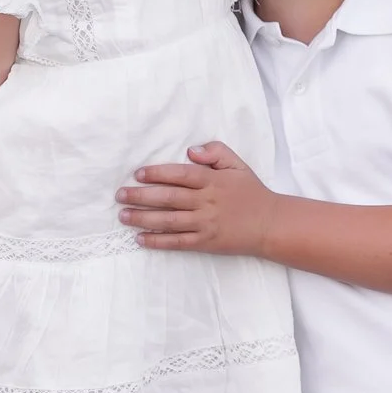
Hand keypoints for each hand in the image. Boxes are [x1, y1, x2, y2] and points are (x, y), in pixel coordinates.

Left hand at [117, 141, 277, 254]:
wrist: (270, 224)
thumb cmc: (252, 192)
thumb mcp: (238, 165)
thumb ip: (216, 152)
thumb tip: (191, 150)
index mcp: (213, 181)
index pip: (180, 175)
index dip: (157, 173)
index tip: (138, 174)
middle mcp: (207, 202)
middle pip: (168, 198)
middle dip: (141, 196)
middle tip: (120, 195)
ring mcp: (205, 223)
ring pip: (169, 220)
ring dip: (143, 218)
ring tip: (123, 216)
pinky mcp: (206, 242)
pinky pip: (178, 242)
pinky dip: (158, 241)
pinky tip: (141, 238)